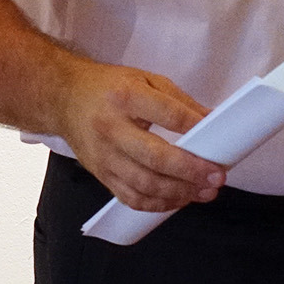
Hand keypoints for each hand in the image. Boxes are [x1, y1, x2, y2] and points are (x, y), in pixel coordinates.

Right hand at [56, 61, 225, 211]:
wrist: (65, 98)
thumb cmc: (108, 87)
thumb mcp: (145, 79)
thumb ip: (178, 101)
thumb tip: (210, 120)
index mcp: (126, 97)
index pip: (167, 115)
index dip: (195, 128)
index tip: (218, 141)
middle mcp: (112, 128)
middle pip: (155, 157)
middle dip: (190, 171)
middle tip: (216, 176)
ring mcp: (104, 155)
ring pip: (143, 184)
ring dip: (178, 192)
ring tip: (204, 192)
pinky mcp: (100, 174)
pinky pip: (130, 197)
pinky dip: (157, 204)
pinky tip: (177, 200)